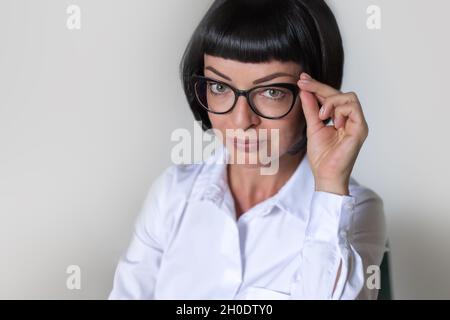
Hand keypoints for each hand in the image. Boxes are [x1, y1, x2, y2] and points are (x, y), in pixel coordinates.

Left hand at [297, 73, 368, 195]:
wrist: (326, 175)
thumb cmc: (321, 156)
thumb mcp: (313, 127)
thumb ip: (310, 109)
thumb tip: (304, 91)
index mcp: (340, 118)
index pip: (330, 96)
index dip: (317, 86)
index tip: (302, 79)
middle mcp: (350, 119)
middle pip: (339, 93)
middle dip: (319, 86)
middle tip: (303, 83)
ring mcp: (357, 123)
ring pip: (348, 96)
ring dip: (331, 101)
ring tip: (321, 115)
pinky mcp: (361, 128)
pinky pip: (353, 107)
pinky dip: (339, 110)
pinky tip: (331, 121)